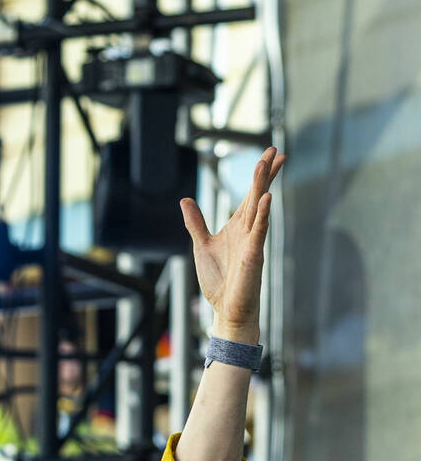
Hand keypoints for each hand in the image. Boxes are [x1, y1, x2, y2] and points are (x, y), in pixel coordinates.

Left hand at [180, 146, 285, 343]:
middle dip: (265, 173)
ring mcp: (253, 242)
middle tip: (274, 150)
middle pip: (257, 195)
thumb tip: (185, 200)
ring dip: (262, 186)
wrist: (227, 310)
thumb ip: (196, 223)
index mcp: (237, 226)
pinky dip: (264, 215)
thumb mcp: (202, 245)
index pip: (250, 195)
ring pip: (259, 208)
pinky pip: (260, 232)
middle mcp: (248, 230)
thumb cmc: (219, 281)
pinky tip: (267, 199)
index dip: (260, 175)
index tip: (269, 155)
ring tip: (267, 164)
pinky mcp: (253, 256)